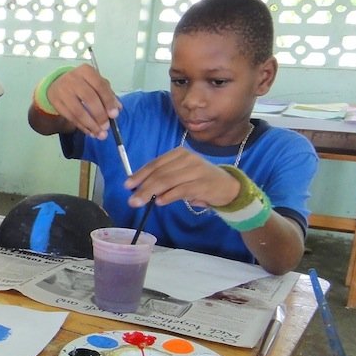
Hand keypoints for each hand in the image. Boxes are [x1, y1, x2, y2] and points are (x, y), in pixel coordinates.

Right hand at [45, 64, 121, 139]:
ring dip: (91, 125)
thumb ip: (107, 94)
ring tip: (100, 134)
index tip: (114, 115)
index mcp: (86, 71)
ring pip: (78, 111)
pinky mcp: (56, 103)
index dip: (108, 101)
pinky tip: (90, 132)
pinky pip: (70, 117)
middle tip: (106, 127)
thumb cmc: (82, 84)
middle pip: (89, 98)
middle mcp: (73, 79)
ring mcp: (62, 91)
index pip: (100, 86)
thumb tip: (117, 108)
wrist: (58, 84)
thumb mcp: (95, 83)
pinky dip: (82, 127)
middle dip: (100, 115)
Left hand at [123, 147, 240, 208]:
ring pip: (168, 181)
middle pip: (160, 173)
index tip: (128, 185)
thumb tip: (139, 187)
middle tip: (131, 200)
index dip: (140, 174)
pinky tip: (159, 202)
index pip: (155, 163)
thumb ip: (163, 177)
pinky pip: (181, 190)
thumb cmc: (200, 181)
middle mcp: (187, 158)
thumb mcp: (181, 174)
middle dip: (142, 187)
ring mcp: (196, 170)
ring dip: (151, 193)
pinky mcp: (203, 184)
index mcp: (179, 153)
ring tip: (140, 202)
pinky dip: (168, 196)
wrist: (228, 187)